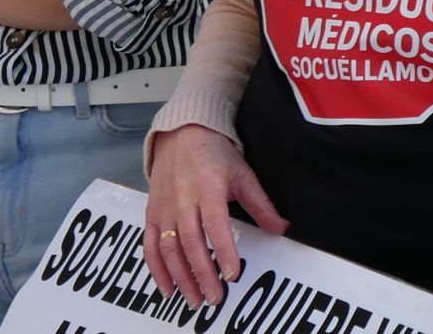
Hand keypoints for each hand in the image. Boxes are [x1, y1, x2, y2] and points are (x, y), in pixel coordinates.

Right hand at [145, 124, 288, 305]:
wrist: (182, 133)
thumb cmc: (215, 154)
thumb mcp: (243, 173)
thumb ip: (261, 204)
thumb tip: (282, 228)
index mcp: (208, 187)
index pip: (216, 224)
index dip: (223, 250)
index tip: (232, 274)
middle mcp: (183, 199)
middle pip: (191, 242)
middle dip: (203, 273)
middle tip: (214, 297)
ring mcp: (164, 208)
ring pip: (169, 249)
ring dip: (181, 277)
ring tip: (194, 299)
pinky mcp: (151, 213)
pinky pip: (150, 246)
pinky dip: (157, 270)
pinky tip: (168, 289)